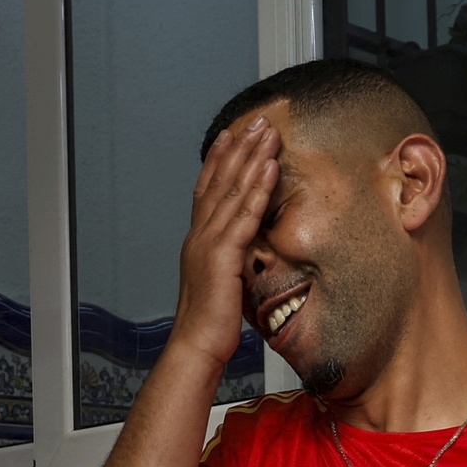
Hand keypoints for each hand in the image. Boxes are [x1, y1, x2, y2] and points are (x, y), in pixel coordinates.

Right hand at [173, 115, 277, 365]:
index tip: (231, 136)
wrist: (196, 346)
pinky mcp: (222, 255)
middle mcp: (199, 235)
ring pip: (232, 191)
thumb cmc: (210, 323)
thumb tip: (244, 254)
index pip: (207, 190)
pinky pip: (244, 214)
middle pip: (219, 181)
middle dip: (239, 148)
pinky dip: (257, 188)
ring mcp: (208, 243)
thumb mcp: (221, 283)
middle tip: (256, 121)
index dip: (219, 160)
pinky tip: (269, 167)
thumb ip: (230, 261)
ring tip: (268, 133)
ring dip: (252, 158)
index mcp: (198, 241)